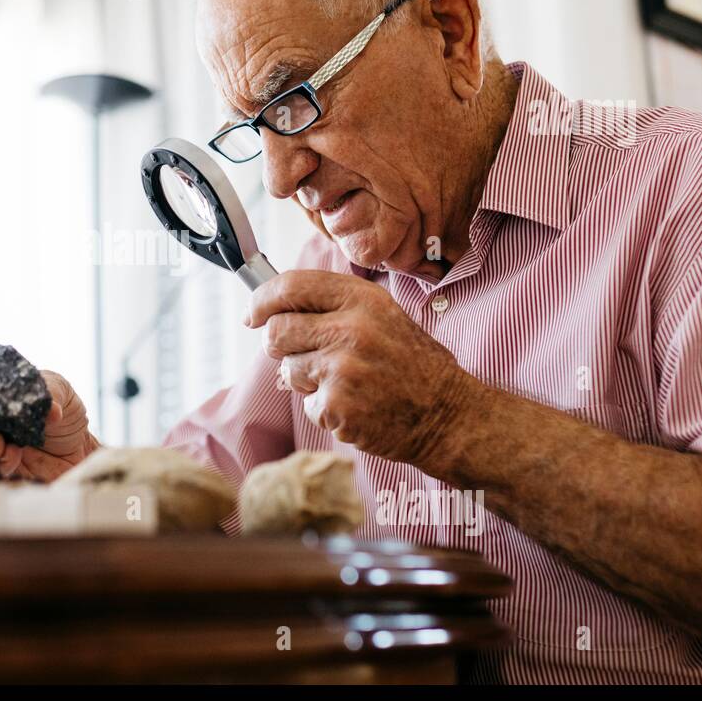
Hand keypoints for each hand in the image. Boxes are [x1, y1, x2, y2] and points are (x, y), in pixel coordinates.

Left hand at [244, 270, 480, 464]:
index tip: (252, 313)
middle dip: (278, 346)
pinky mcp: (339, 406)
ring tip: (344, 383)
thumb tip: (273, 314)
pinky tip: (356, 406)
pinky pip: (308, 406)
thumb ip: (333, 310)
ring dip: (305, 381)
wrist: (449, 415)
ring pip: (288, 371)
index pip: (291, 286)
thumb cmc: (412, 365)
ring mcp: (343, 369)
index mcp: (362, 299)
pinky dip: (325, 411)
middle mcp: (351, 329)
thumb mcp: (381, 317)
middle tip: (298, 356)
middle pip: (277, 331)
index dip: (262, 299)